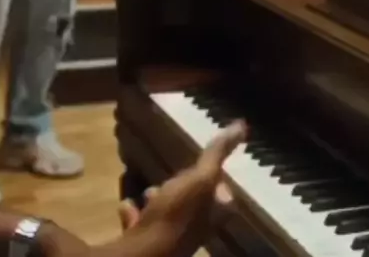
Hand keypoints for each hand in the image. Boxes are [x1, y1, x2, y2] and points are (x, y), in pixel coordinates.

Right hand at [116, 121, 246, 256]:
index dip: (219, 183)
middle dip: (185, 190)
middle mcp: (194, 231)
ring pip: (168, 217)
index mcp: (211, 216)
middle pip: (195, 208)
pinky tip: (126, 204)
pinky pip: (141, 226)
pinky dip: (134, 214)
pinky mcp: (146, 244)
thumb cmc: (175, 215)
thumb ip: (217, 155)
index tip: (208, 165)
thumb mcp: (199, 179)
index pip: (225, 199)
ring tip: (149, 189)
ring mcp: (169, 240)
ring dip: (159, 201)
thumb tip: (242, 125)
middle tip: (176, 175)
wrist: (141, 255)